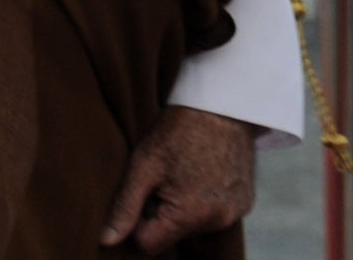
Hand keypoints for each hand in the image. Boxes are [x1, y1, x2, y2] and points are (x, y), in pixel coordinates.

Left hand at [100, 106, 254, 251]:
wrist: (219, 108)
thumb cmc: (176, 133)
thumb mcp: (142, 166)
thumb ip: (125, 207)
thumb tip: (107, 241)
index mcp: (189, 216)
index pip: (150, 245)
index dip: (136, 225)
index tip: (136, 200)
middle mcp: (217, 222)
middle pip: (173, 237)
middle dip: (160, 216)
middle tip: (158, 182)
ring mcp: (235, 214)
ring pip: (194, 228)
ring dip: (181, 211)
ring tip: (178, 176)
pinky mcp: (245, 204)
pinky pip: (214, 215)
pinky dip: (202, 204)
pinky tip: (196, 176)